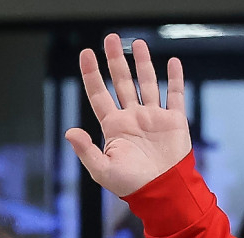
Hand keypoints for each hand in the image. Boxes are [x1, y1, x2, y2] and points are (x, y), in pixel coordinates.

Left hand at [66, 35, 191, 196]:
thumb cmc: (131, 185)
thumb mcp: (102, 170)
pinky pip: (174, 94)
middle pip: (121, 82)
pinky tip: (172, 62)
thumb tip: (69, 132)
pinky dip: (174, 78)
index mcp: (113, 126)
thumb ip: (86, 150)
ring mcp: (153, 117)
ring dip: (142, 63)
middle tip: (110, 39)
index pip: (99, 94)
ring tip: (136, 43)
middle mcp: (132, 117)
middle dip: (115, 60)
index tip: (86, 54)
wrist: (162, 192)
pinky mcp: (173, 120)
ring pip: (146, 83)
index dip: (91, 74)